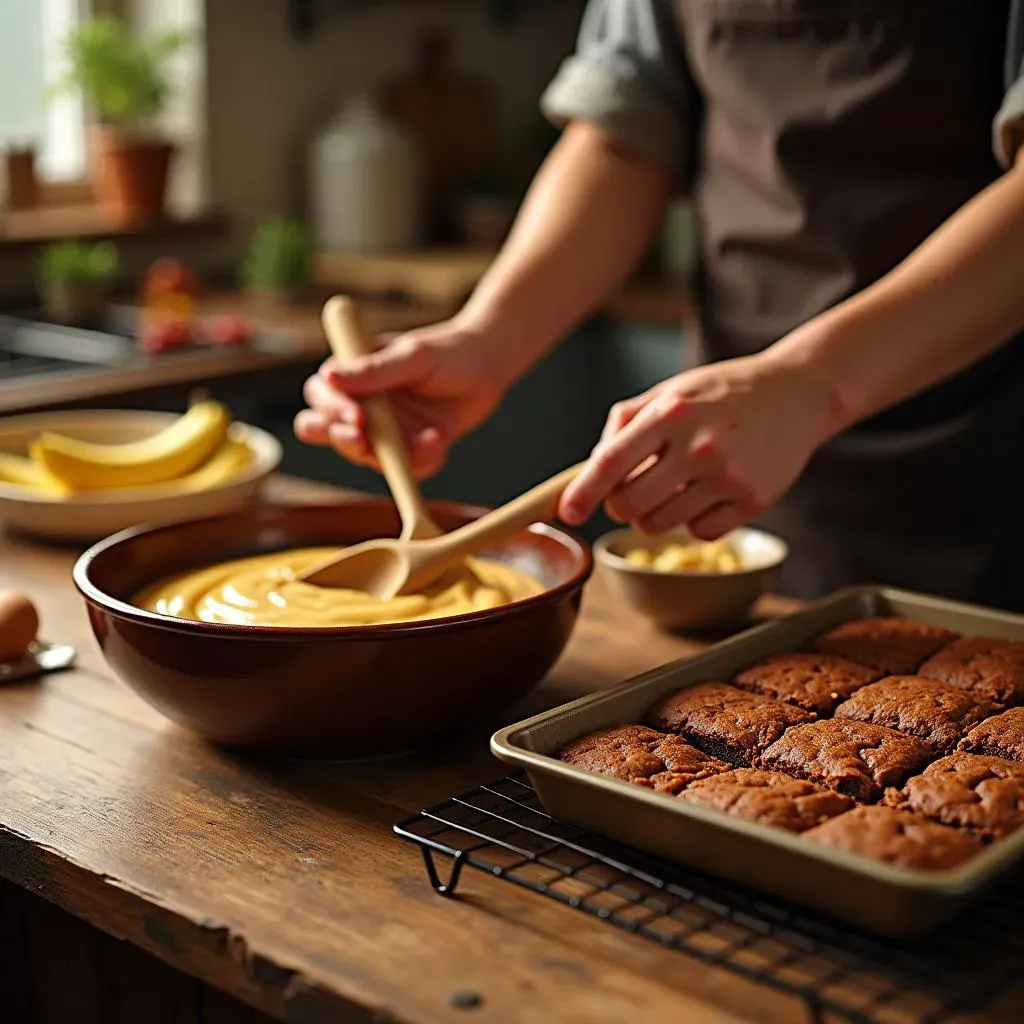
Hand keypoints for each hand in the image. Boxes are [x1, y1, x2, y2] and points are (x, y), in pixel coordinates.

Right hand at [295, 319, 506, 477]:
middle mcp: (360, 407)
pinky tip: (438, 439)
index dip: (331, 410)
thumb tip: (330, 375)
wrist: (487, 367)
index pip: (321, 397)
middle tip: (361, 439)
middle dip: (340, 438)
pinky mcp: (409, 452)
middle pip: (325, 431)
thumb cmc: (446, 351)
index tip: (356, 416)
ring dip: (387, 454)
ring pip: (365, 457)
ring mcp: (383, 433)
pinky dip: (422, 460)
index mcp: (351, 377)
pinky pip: (406, 469)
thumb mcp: (412, 356)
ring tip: (425, 438)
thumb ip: (375, 369)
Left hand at [558, 351, 842, 537]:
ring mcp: (728, 476)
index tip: (567, 513)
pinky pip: (700, 532)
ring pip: (660, 524)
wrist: (798, 394)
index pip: (612, 461)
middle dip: (621, 504)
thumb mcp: (671, 390)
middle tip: (633, 489)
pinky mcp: (754, 501)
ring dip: (654, 514)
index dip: (583, 492)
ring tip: (674, 486)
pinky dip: (694, 521)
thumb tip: (592, 466)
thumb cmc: (724, 392)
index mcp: (671, 413)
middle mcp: (699, 446)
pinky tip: (708, 493)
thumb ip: (627, 421)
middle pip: (630, 505)